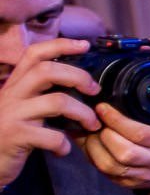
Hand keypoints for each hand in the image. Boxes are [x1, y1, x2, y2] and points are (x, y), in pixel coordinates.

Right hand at [0, 38, 99, 188]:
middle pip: (47, 71)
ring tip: (92, 124)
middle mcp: (11, 95)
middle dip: (78, 77)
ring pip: (56, 102)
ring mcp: (12, 115)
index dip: (60, 45)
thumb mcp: (20, 108)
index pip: (34, 54)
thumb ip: (40, 94)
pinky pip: (51, 136)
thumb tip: (77, 84)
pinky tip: (63, 150)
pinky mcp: (15, 137)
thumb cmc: (7, 134)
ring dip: (83, 113)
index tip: (84, 44)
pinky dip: (63, 144)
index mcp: (14, 85)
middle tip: (95, 90)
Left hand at [83, 43, 149, 194]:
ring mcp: (141, 175)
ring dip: (94, 144)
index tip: (103, 105)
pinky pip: (103, 171)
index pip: (141, 134)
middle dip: (104, 131)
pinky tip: (87, 139)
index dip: (118, 121)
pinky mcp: (127, 183)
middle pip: (124, 151)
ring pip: (110, 163)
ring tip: (87, 125)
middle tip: (92, 114)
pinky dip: (91, 154)